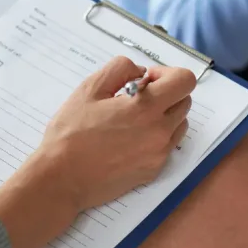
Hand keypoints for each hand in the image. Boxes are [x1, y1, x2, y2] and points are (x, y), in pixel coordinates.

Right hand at [0, 57, 195, 247]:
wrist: (62, 178)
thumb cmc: (71, 132)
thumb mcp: (89, 89)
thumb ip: (120, 69)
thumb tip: (141, 72)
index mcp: (146, 108)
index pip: (185, 80)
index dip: (167, 73)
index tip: (145, 80)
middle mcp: (160, 132)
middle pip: (185, 101)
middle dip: (165, 93)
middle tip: (135, 98)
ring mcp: (159, 154)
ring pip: (179, 123)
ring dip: (164, 114)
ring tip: (132, 119)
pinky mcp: (154, 171)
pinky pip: (168, 145)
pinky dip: (157, 135)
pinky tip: (129, 138)